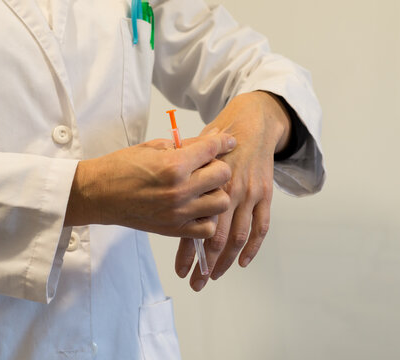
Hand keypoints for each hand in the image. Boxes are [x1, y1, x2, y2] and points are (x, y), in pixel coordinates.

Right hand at [65, 130, 235, 238]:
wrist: (97, 195)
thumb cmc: (120, 168)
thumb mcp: (152, 147)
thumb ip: (184, 145)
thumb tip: (210, 140)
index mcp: (173, 165)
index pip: (212, 149)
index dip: (222, 141)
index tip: (226, 141)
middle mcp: (179, 190)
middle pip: (222, 175)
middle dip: (217, 166)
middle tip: (206, 166)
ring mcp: (178, 213)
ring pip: (221, 202)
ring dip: (215, 193)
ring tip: (201, 189)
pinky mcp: (173, 230)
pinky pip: (207, 229)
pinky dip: (207, 218)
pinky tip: (196, 208)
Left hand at [175, 91, 291, 290]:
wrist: (252, 123)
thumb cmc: (218, 138)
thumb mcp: (194, 152)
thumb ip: (182, 178)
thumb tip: (162, 201)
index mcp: (207, 182)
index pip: (196, 226)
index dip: (188, 252)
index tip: (180, 270)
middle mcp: (229, 191)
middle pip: (217, 237)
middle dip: (205, 265)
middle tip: (195, 283)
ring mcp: (249, 194)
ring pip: (238, 237)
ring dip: (226, 262)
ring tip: (213, 277)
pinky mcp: (264, 195)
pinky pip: (261, 226)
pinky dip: (253, 247)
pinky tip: (243, 262)